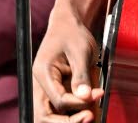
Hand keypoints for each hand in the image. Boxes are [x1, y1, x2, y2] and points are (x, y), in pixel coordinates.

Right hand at [33, 8, 103, 122]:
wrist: (70, 24)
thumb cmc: (73, 33)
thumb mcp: (80, 51)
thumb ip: (81, 75)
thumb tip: (85, 97)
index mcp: (43, 72)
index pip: (58, 99)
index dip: (77, 103)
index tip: (96, 96)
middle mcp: (41, 84)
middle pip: (45, 115)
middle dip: (67, 121)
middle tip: (89, 117)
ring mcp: (48, 89)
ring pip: (53, 115)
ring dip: (71, 119)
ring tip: (91, 116)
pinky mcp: (57, 91)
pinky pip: (63, 109)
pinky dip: (75, 112)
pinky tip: (90, 111)